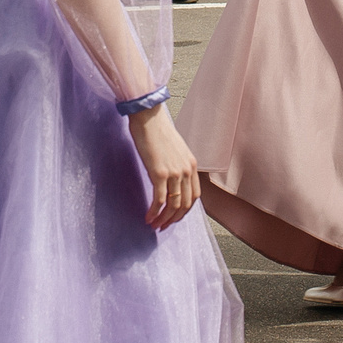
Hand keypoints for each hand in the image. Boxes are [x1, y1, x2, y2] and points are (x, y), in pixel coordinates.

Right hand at [128, 106, 200, 230]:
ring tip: (154, 225)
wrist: (148, 116)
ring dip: (163, 219)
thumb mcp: (174, 149)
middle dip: (174, 220)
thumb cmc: (157, 130)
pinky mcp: (159, 173)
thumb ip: (176, 164)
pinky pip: (159, 200)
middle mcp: (186, 170)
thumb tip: (169, 179)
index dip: (184, 211)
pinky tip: (147, 217)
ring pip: (173, 205)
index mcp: (192, 165)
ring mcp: (174, 172)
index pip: (194, 197)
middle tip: (162, 227)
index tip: (173, 218)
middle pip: (185, 205)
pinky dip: (154, 212)